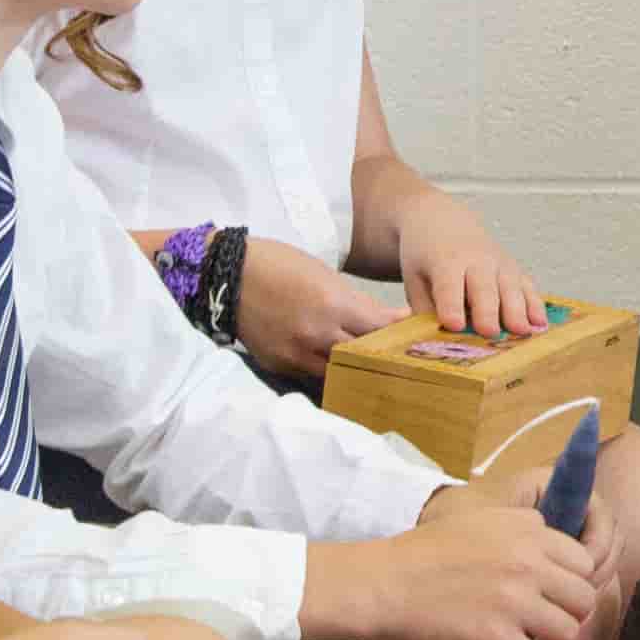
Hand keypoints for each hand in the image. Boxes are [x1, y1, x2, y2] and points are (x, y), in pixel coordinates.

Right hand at [238, 238, 406, 378]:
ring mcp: (295, 354)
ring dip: (353, 368)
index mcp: (332, 305)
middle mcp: (316, 335)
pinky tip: (336, 365)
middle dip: (380, 355)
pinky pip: (311, 374)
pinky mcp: (279, 366)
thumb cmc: (280, 265)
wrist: (228, 276)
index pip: (378, 329)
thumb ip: (355, 301)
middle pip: (362, 355)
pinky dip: (325, 369)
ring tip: (369, 366)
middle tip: (396, 355)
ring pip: (338, 372)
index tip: (411, 332)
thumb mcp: (324, 274)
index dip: (397, 332)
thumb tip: (387, 319)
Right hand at [368, 479, 605, 639]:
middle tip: (544, 627)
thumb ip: (521, 528)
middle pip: (584, 599)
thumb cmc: (420, 553)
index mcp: (528, 531)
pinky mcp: (495, 639)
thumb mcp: (479, 519)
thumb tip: (550, 541)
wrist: (380, 584)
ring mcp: (514, 601)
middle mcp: (528, 563)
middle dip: (569, 616)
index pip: (584, 562)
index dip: (570, 583)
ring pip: (569, 634)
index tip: (551, 597)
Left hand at [395, 209, 548, 341]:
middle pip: (483, 287)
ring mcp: (499, 262)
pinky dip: (535, 304)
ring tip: (522, 332)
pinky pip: (527, 285)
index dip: (451, 305)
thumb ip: (423, 309)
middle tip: (490, 333)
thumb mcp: (414, 279)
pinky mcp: (514, 268)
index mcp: (444, 261)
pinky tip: (540, 323)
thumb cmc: (426, 258)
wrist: (445, 223)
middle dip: (488, 310)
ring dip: (517, 310)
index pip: (448, 285)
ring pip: (510, 286)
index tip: (454, 325)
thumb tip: (431, 341)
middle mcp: (476, 259)